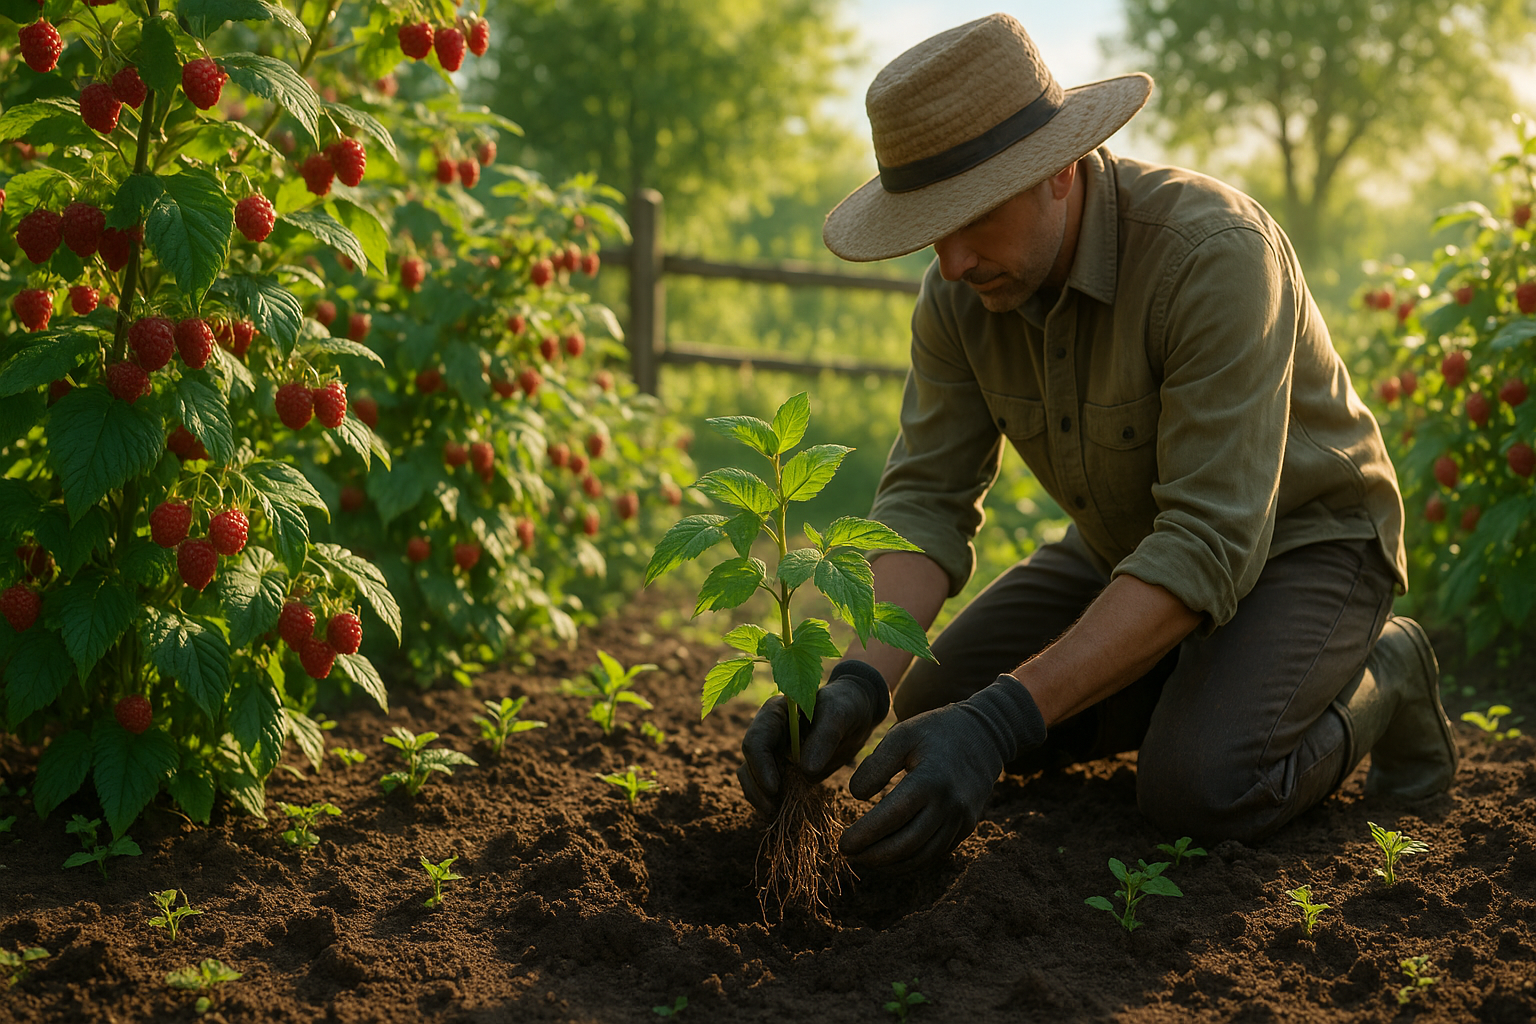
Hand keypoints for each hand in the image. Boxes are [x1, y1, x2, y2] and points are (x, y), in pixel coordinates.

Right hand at [736, 660, 888, 816]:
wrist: (856, 713)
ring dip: (760, 798)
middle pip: (749, 763)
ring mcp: (774, 752)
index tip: (775, 788)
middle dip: (757, 788)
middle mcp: (768, 732)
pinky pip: (769, 788)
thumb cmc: (846, 706)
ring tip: (777, 814)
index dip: (761, 766)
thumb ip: (824, 737)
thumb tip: (807, 770)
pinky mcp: (784, 769)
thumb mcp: (839, 715)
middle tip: (774, 809)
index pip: (756, 740)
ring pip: (752, 777)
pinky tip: (785, 812)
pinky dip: (773, 801)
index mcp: (775, 713)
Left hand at [839, 674, 1045, 871]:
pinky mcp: (967, 828)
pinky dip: (910, 860)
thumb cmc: (935, 731)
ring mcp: (962, 820)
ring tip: (864, 858)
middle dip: (873, 855)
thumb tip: (856, 796)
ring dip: (890, 864)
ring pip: (922, 856)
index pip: (892, 817)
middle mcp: (950, 805)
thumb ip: (876, 764)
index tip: (842, 843)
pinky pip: (935, 852)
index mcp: (931, 780)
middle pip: (906, 844)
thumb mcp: (902, 735)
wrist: (984, 735)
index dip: (865, 835)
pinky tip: (889, 856)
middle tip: (848, 854)